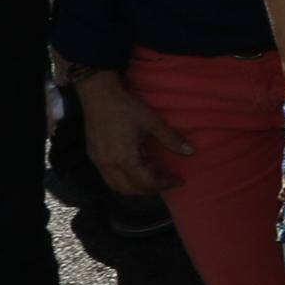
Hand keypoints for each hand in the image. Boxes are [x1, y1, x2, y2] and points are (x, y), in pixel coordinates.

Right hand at [78, 73, 193, 199]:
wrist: (98, 95)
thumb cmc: (125, 107)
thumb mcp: (152, 122)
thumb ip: (171, 139)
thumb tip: (190, 151)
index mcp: (124, 158)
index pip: (146, 182)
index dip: (164, 183)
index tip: (178, 181)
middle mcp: (109, 165)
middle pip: (131, 190)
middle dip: (151, 188)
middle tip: (166, 179)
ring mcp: (99, 162)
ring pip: (117, 186)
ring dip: (136, 186)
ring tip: (152, 173)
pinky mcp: (94, 157)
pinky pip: (109, 177)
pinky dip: (125, 178)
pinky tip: (136, 165)